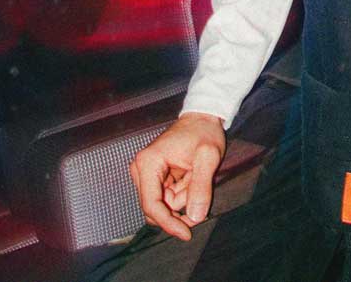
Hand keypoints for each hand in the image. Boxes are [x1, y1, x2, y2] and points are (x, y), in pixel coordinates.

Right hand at [130, 113, 225, 240]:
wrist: (202, 117)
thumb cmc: (204, 132)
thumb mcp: (208, 156)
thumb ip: (201, 186)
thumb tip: (195, 216)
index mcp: (148, 162)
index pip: (151, 205)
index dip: (168, 224)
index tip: (187, 233)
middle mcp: (141, 169)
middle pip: (155, 209)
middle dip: (179, 208)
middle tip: (199, 193)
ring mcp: (146, 173)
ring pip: (163, 205)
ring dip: (183, 198)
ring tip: (195, 175)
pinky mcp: (153, 177)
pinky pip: (167, 198)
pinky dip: (182, 194)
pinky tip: (190, 176)